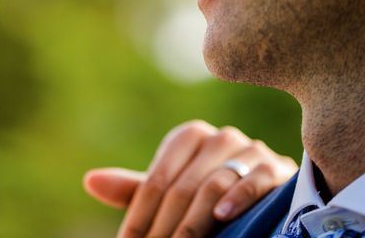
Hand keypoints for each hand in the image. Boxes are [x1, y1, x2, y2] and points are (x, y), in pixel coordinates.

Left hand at [84, 120, 297, 237]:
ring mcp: (248, 149)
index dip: (140, 216)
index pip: (157, 180)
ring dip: (194, 222)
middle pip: (183, 187)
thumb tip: (90, 181)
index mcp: (189, 137)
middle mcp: (218, 138)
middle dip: (165, 227)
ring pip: (214, 184)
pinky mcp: (275, 166)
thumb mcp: (172, 192)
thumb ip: (135, 189)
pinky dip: (237, 197)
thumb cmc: (208, 192)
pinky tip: (221, 215)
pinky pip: (254, 179)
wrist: (264, 191)